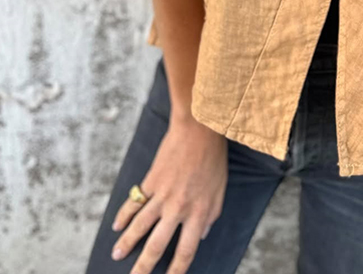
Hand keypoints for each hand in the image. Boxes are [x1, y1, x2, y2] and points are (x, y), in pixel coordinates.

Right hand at [110, 116, 227, 273]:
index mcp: (199, 213)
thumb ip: (211, 215)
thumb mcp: (220, 190)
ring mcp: (162, 195)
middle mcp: (178, 208)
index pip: (186, 251)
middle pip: (157, 246)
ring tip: (115, 256)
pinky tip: (116, 227)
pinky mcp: (151, 180)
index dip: (177, 271)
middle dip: (143, 267)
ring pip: (139, 226)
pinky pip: (134, 202)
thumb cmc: (214, 158)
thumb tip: (201, 236)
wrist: (199, 129)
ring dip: (127, 244)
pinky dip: (123, 215)